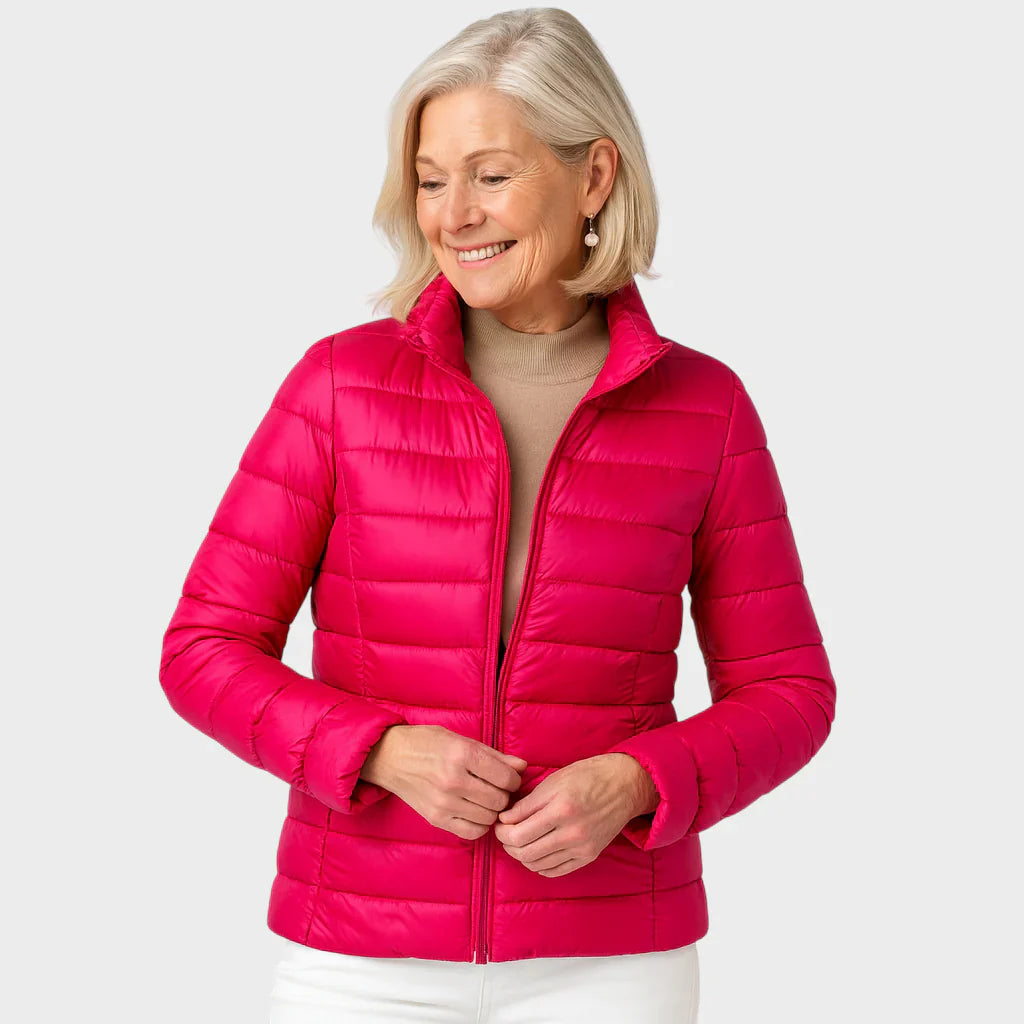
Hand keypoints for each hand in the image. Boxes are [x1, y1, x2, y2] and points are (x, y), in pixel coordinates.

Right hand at [362, 724, 528, 840]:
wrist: (389, 757)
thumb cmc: (426, 742)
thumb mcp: (460, 739)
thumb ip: (494, 755)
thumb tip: (522, 767)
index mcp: (462, 755)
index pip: (506, 778)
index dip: (514, 779)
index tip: (509, 777)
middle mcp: (453, 780)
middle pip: (499, 800)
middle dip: (505, 795)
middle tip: (498, 789)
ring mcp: (443, 803)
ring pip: (488, 817)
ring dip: (492, 810)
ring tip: (486, 799)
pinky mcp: (436, 819)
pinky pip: (472, 832)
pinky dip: (480, 825)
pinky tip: (475, 812)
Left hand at [493, 753, 657, 876]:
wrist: (624, 785)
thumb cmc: (587, 776)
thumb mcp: (553, 781)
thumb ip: (527, 803)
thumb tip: (505, 820)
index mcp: (561, 809)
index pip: (518, 834)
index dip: (501, 831)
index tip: (499, 823)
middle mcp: (572, 833)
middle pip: (525, 853)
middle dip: (508, 844)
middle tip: (505, 833)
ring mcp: (582, 848)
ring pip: (538, 865)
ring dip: (522, 855)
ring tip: (519, 841)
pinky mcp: (589, 856)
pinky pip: (556, 871)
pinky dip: (540, 866)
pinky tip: (536, 853)